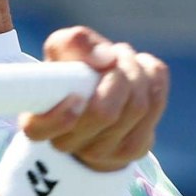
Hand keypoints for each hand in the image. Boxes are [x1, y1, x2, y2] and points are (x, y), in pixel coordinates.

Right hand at [21, 26, 168, 171]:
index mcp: (39, 122)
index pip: (39, 131)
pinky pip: (156, 104)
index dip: (60, 117)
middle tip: (114, 57)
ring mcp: (105, 152)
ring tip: (125, 60)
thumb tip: (106, 59)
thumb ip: (73, 43)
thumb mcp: (63, 49)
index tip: (76, 97)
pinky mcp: (135, 149)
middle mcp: (69, 144)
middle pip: (104, 113)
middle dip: (118, 74)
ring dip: (136, 71)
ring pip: (137, 107)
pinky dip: (153, 77)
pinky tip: (140, 73)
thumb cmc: (74, 72)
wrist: (99, 96)